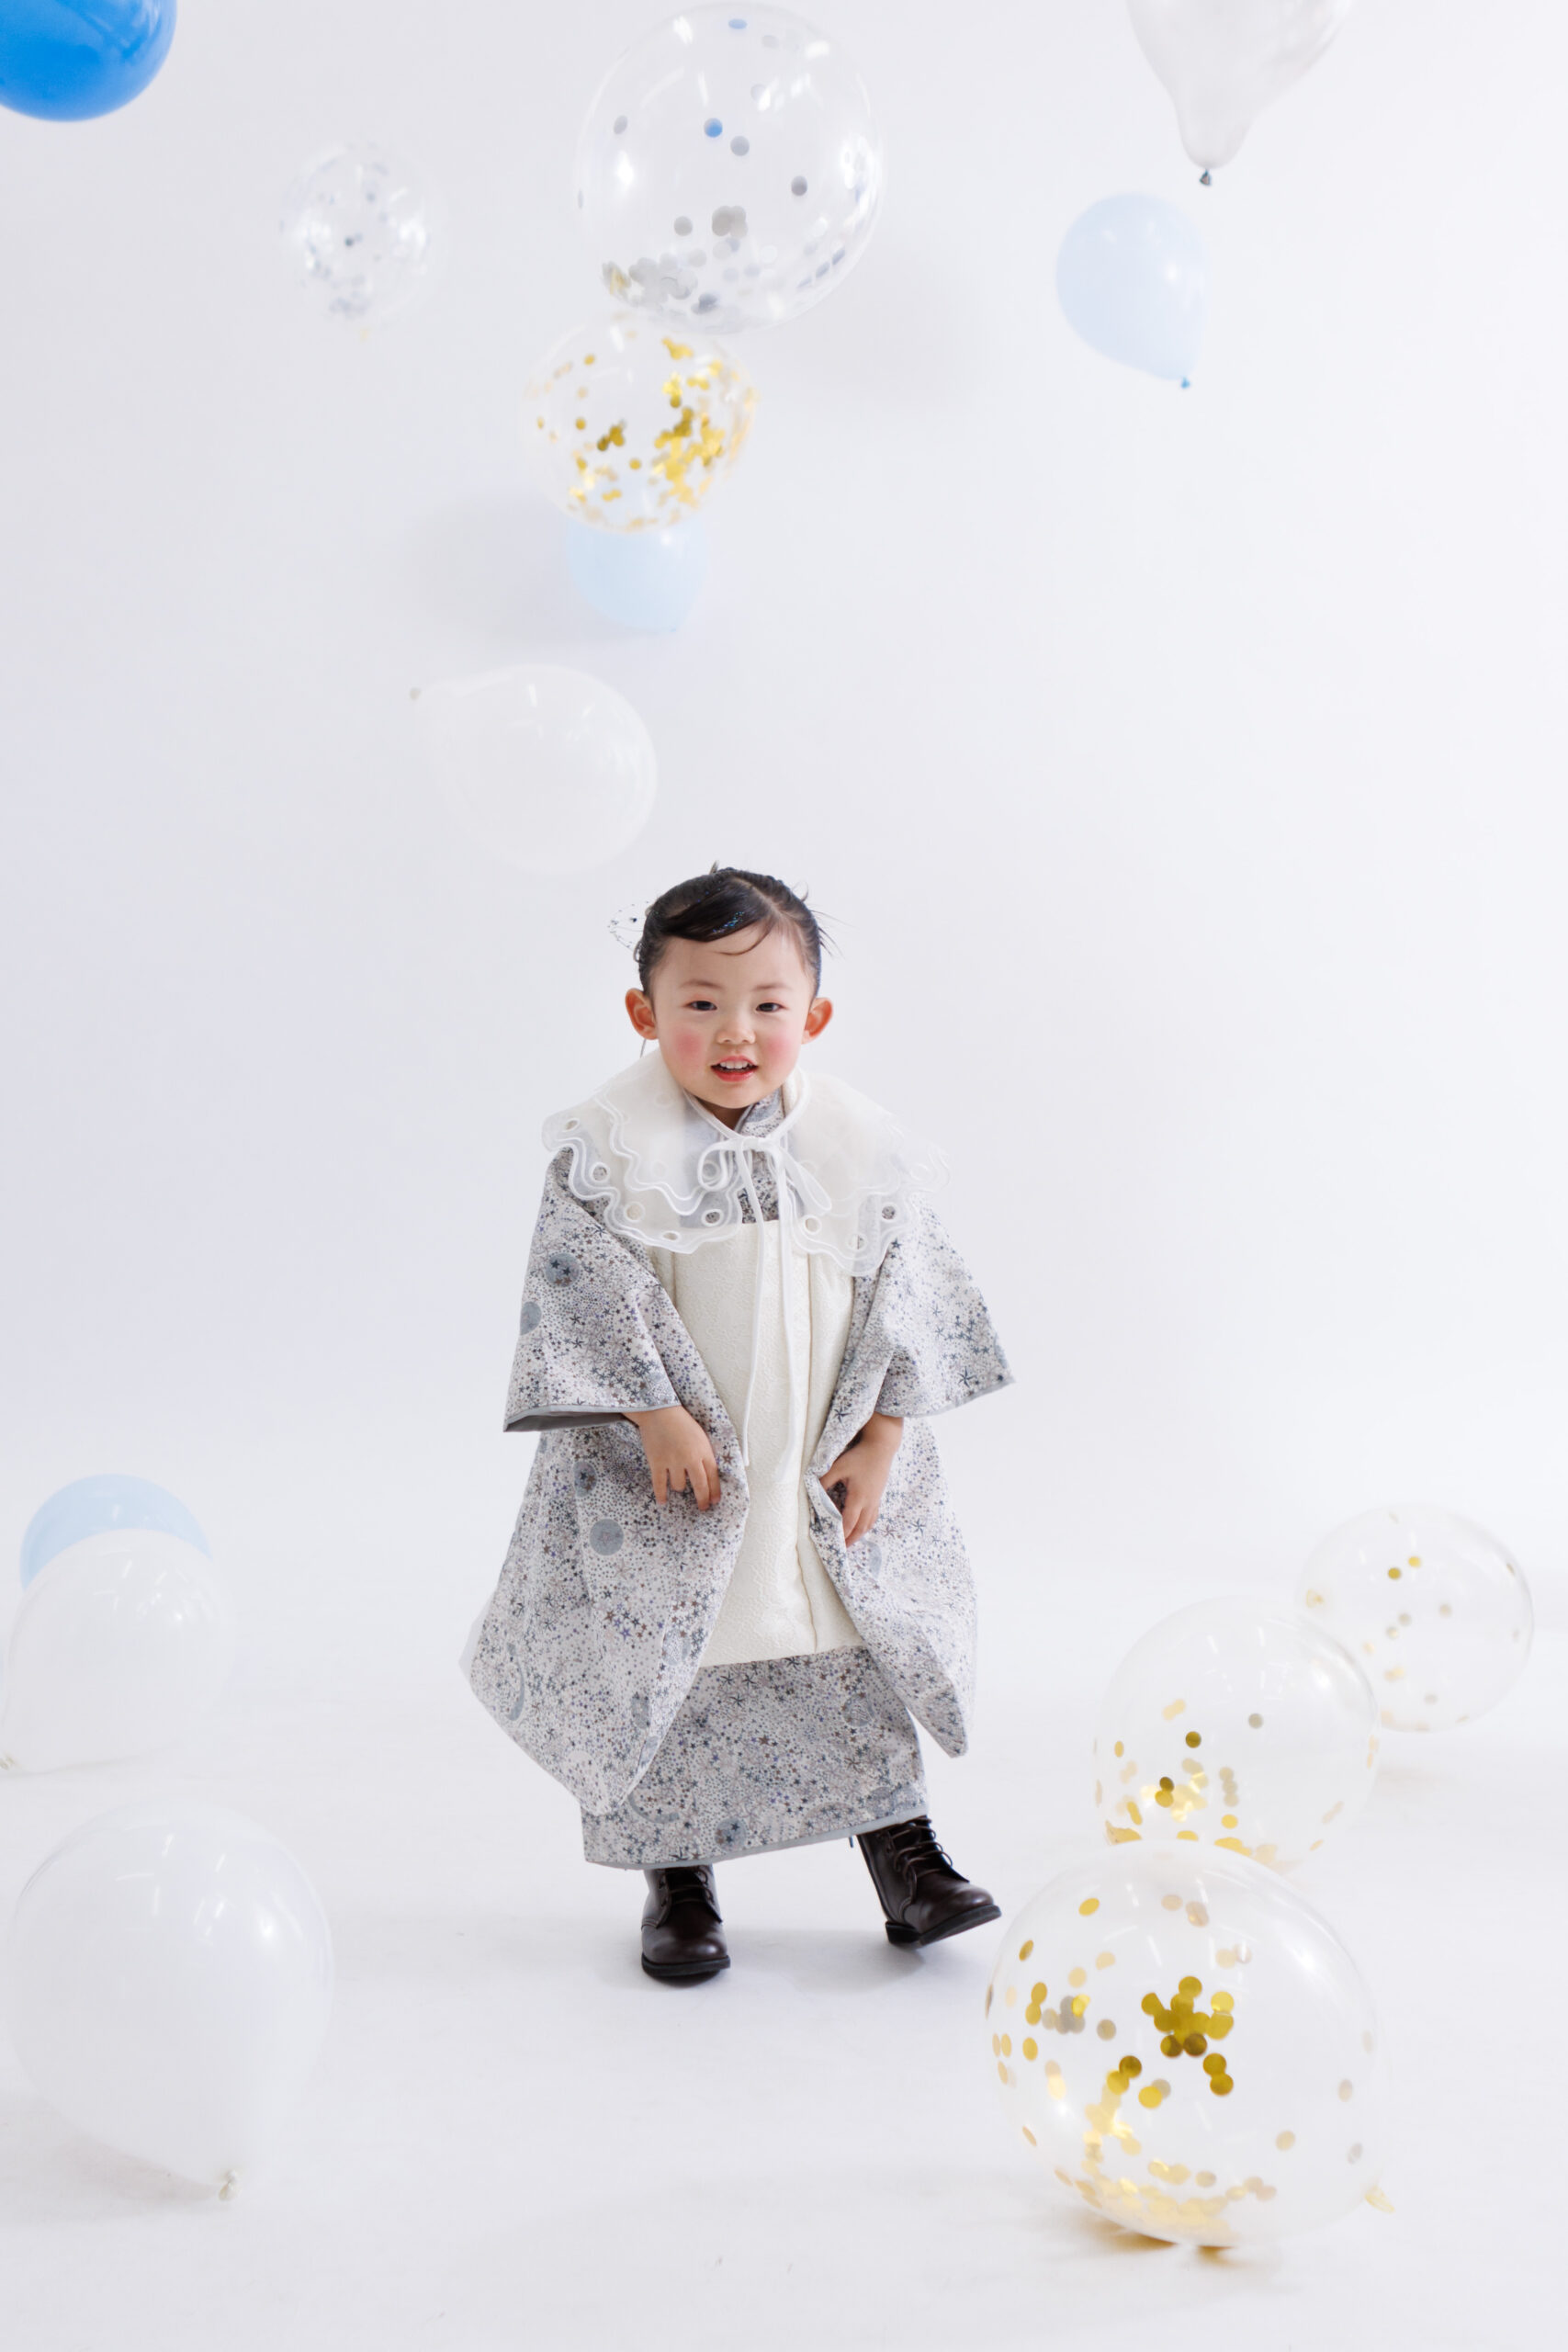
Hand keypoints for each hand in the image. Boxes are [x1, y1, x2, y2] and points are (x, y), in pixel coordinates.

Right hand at [625, 1403, 719, 1508]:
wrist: (659, 1412)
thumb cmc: (682, 1422)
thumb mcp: (700, 1436)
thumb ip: (704, 1454)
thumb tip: (708, 1474)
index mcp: (704, 1451)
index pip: (713, 1476)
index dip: (714, 1491)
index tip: (714, 1501)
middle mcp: (690, 1459)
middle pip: (700, 1486)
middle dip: (702, 1499)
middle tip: (703, 1507)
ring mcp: (673, 1461)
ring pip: (679, 1486)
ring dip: (679, 1487)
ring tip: (677, 1483)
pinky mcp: (657, 1463)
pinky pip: (660, 1485)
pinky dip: (661, 1495)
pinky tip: (663, 1501)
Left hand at [821, 1412, 902, 1546]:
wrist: (882, 1447)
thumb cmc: (859, 1456)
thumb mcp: (838, 1466)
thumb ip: (824, 1480)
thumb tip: (813, 1492)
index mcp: (859, 1497)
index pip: (848, 1522)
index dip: (841, 1534)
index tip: (834, 1543)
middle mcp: (869, 1502)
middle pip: (860, 1528)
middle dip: (851, 1540)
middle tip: (842, 1550)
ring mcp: (876, 1500)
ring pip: (868, 1524)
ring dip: (859, 1534)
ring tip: (850, 1542)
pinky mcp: (878, 1496)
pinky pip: (873, 1517)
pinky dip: (866, 1525)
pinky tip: (862, 1526)